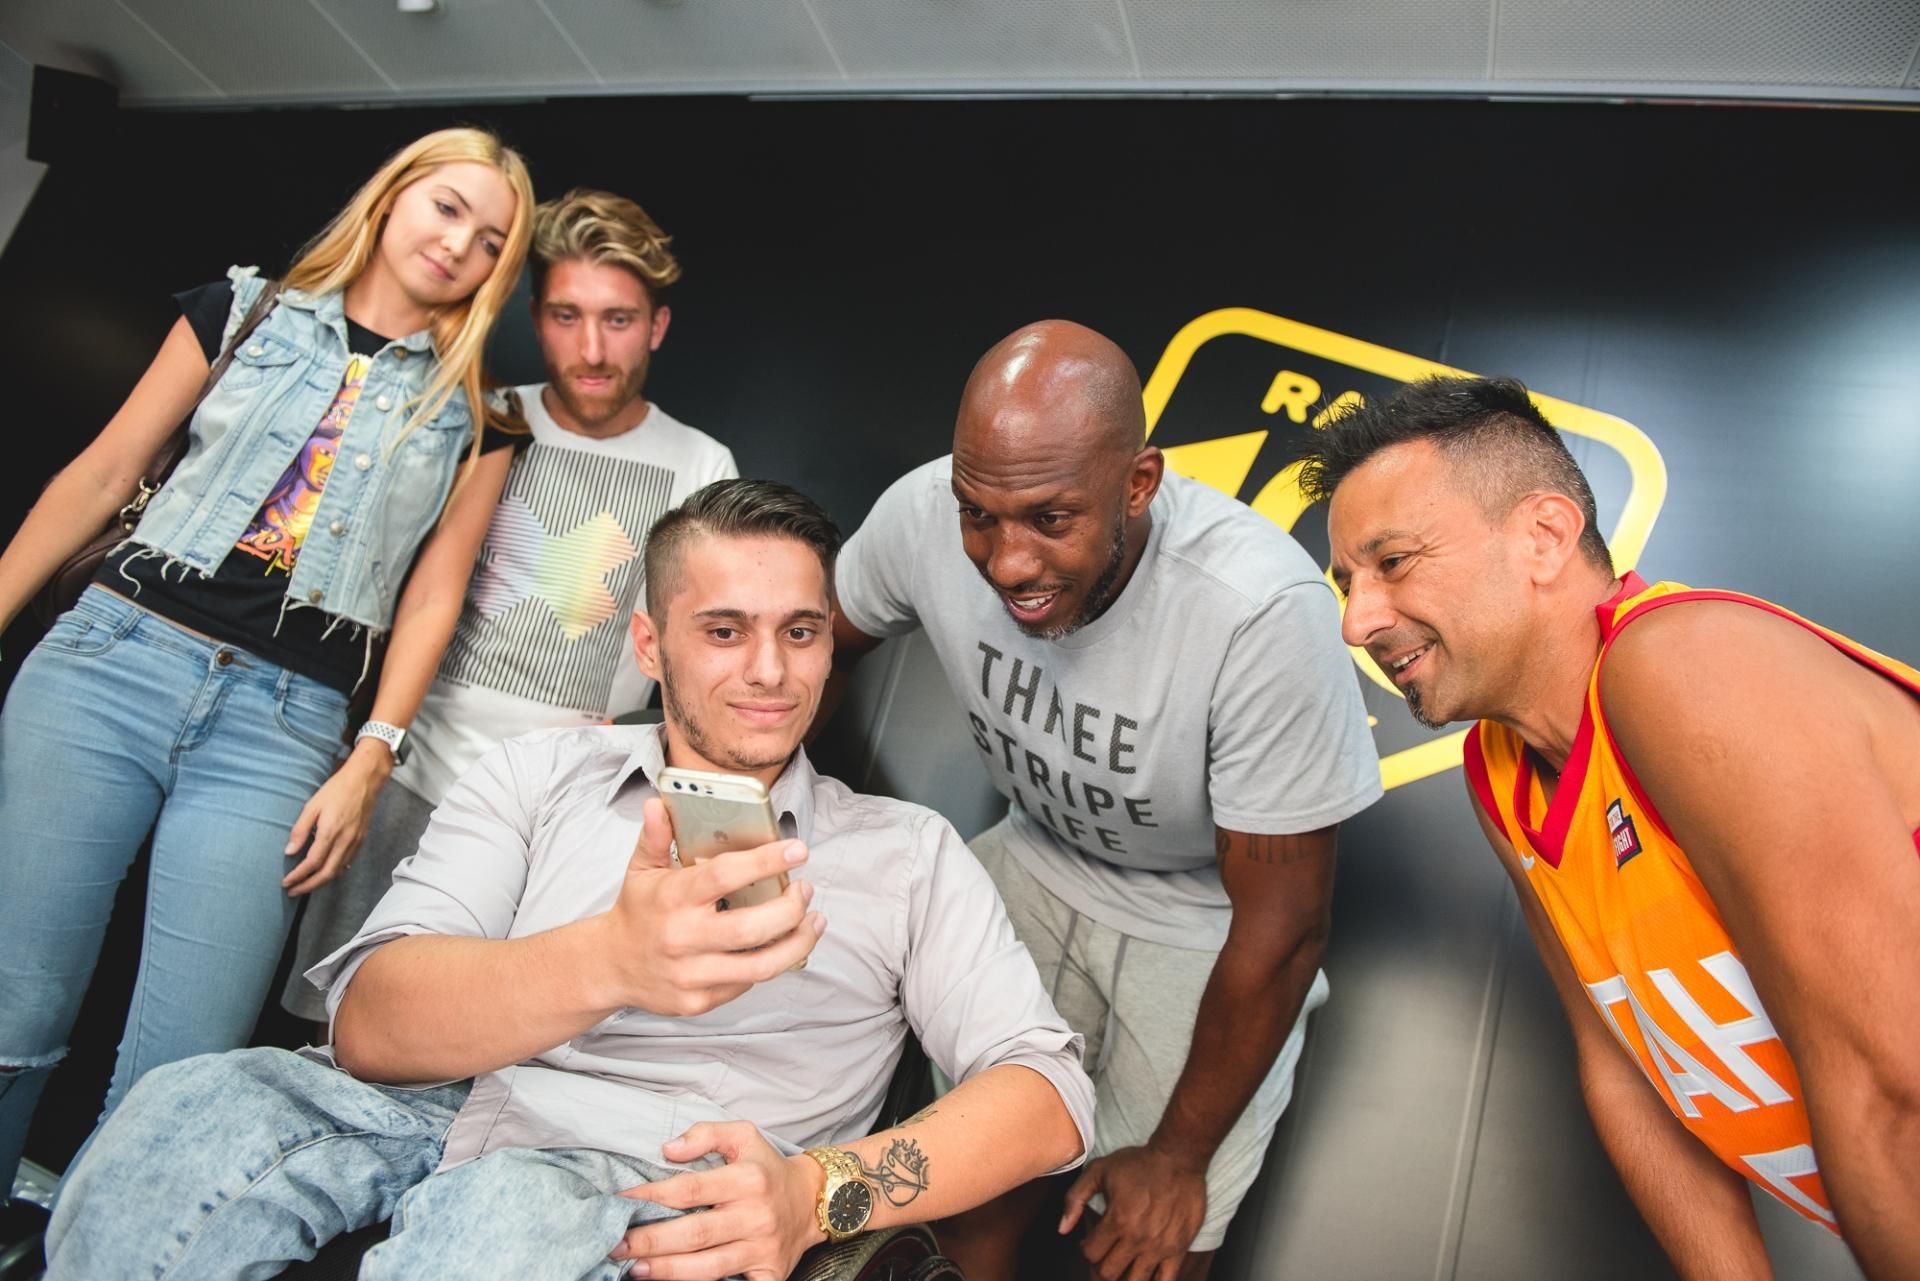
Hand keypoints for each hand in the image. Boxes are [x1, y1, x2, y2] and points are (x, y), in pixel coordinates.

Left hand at [282, 740, 391, 896]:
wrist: (364, 781)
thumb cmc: (336, 790)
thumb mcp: (312, 806)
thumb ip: (300, 830)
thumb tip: (289, 851)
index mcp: (330, 832)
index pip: (312, 863)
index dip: (298, 876)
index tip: (286, 882)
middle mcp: (344, 841)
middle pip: (326, 874)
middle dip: (308, 886)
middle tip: (293, 891)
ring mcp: (355, 842)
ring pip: (338, 871)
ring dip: (320, 882)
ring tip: (306, 885)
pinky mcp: (361, 840)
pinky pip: (347, 863)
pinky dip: (334, 872)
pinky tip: (325, 872)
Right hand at [601, 797, 824, 1016]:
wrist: (609, 966)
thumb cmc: (637, 912)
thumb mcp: (641, 869)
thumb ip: (655, 836)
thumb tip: (659, 804)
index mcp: (673, 897)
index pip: (726, 875)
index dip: (767, 861)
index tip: (798, 850)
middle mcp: (682, 937)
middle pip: (753, 927)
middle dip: (791, 908)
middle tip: (805, 890)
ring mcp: (690, 974)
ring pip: (760, 966)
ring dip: (798, 943)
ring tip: (814, 922)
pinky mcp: (697, 1002)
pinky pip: (746, 984)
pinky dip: (770, 963)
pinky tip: (782, 946)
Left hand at [610, 1121, 824, 1279]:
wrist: (814, 1200)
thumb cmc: (767, 1168)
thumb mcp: (744, 1136)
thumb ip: (706, 1134)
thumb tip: (669, 1149)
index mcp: (748, 1179)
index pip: (689, 1189)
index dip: (651, 1196)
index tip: (621, 1201)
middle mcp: (756, 1215)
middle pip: (694, 1233)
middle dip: (650, 1241)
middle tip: (615, 1245)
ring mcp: (762, 1248)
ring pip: (708, 1266)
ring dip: (666, 1270)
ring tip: (633, 1269)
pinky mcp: (769, 1274)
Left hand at [1059, 1144, 1207, 1280]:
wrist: (1179, 1158)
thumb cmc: (1138, 1163)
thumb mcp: (1099, 1170)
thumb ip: (1075, 1198)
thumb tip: (1063, 1229)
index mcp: (1118, 1220)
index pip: (1091, 1254)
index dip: (1086, 1249)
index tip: (1090, 1241)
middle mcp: (1138, 1238)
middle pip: (1108, 1273)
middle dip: (1100, 1266)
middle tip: (1105, 1254)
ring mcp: (1160, 1247)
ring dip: (1123, 1276)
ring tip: (1123, 1264)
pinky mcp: (1179, 1249)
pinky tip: (1144, 1273)